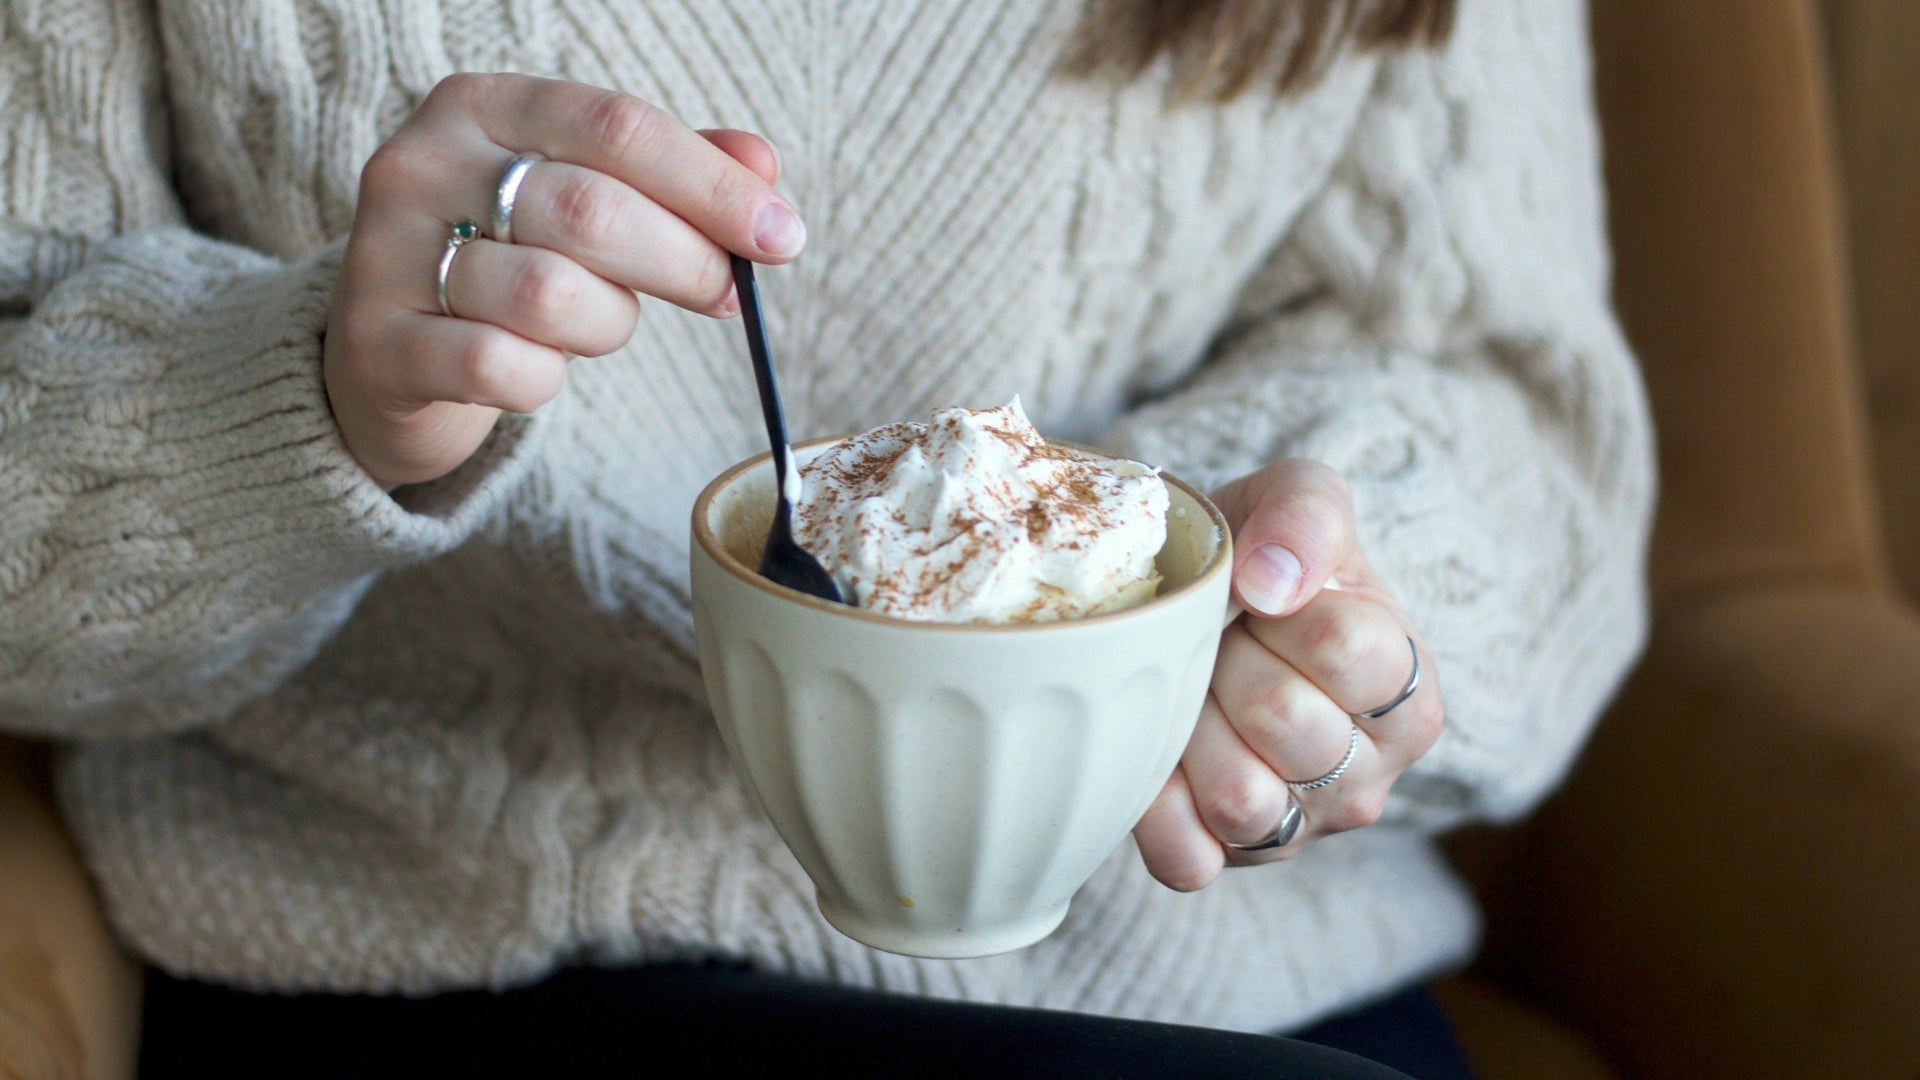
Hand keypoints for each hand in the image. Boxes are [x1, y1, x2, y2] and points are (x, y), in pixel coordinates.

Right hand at [323, 74, 805, 488]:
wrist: (385, 354)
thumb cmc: (509, 262)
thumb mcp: (587, 197)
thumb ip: (674, 175)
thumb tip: (763, 168)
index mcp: (482, 106)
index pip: (619, 126)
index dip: (714, 186)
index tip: (783, 236)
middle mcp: (422, 165)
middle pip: (592, 209)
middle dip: (685, 261)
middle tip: (725, 296)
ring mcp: (387, 254)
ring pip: (551, 296)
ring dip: (609, 325)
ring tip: (601, 325)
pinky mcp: (377, 345)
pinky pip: (503, 367)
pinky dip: (545, 379)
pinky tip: (539, 370)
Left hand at [1133, 460, 1443, 889]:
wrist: (1208, 606)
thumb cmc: (1265, 557)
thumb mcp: (1299, 499)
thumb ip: (1304, 515)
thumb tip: (1271, 582)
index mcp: (1411, 693)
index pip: (1349, 651)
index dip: (1282, 611)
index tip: (1261, 596)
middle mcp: (1371, 776)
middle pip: (1284, 722)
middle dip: (1226, 661)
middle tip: (1215, 640)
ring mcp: (1303, 828)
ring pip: (1238, 797)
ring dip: (1189, 729)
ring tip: (1189, 689)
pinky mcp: (1231, 860)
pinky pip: (1186, 857)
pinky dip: (1156, 806)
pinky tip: (1156, 749)